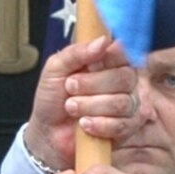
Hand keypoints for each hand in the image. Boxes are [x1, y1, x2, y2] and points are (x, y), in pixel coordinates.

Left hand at [25, 35, 136, 172]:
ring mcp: (127, 105)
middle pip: (125, 77)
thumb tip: (103, 41)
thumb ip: (76, 53)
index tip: (88, 64)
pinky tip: (84, 124)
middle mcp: (122, 81)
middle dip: (93, 84)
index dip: (108, 58)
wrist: (47, 132)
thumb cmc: (53, 98)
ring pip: (122, 103)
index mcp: (108, 61)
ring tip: (71, 107)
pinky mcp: (126, 129)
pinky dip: (100, 125)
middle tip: (70, 87)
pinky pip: (122, 125)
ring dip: (91, 106)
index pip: (123, 52)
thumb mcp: (55, 69)